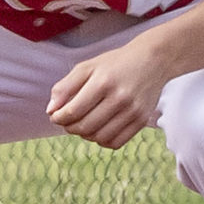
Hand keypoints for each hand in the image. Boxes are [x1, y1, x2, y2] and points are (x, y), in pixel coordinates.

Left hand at [46, 37, 173, 150]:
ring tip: (82, 125)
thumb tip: (50, 111)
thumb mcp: (87, 67)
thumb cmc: (115, 63)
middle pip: (85, 127)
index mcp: (103, 82)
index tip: (55, 116)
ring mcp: (133, 111)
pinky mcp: (142, 120)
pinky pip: (115, 142)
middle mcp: (120, 98)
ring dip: (85, 135)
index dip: (58, 118)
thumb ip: (65, 87)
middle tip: (67, 121)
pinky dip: (101, 141)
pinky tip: (98, 130)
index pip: (72, 111)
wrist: (152, 60)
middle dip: (69, 127)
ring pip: (99, 137)